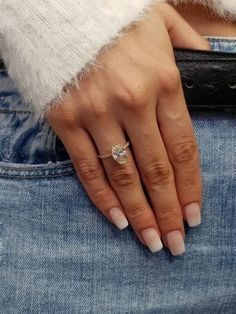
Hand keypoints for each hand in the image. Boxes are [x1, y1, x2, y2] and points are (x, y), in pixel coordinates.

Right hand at [46, 3, 209, 255]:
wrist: (59, 8)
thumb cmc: (114, 17)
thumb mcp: (162, 20)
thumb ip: (189, 46)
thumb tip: (205, 62)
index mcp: (163, 82)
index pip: (183, 149)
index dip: (190, 188)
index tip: (193, 217)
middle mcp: (132, 103)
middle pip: (156, 171)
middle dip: (168, 212)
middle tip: (176, 243)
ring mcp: (96, 113)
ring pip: (123, 176)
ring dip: (139, 213)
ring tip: (151, 240)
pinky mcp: (66, 120)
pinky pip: (86, 168)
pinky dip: (102, 198)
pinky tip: (117, 220)